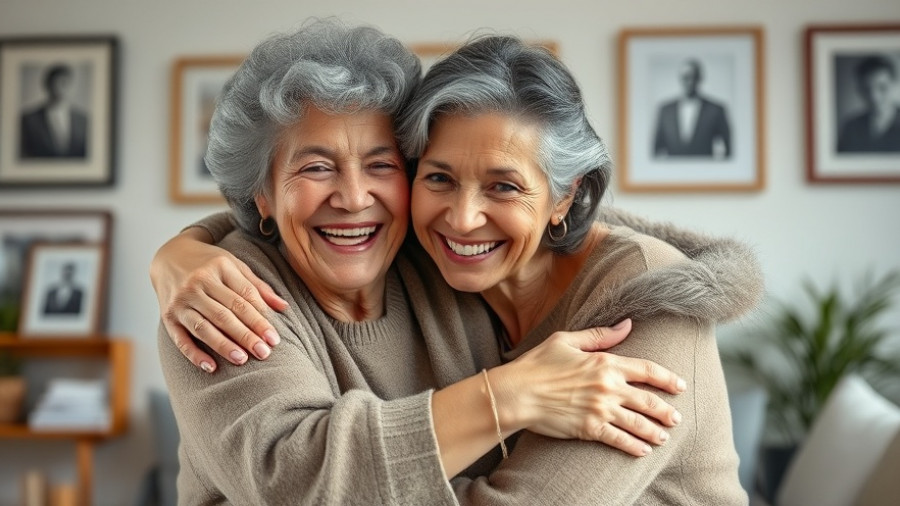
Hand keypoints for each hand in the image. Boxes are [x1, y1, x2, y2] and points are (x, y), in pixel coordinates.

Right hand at [150, 228, 288, 371]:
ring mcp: (181, 301)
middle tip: (264, 353)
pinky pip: (180, 338)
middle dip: (246, 335)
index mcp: (219, 268)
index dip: (260, 319)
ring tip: (242, 359)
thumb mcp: (234, 265)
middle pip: (226, 313)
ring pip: (204, 327)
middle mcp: (197, 283)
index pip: (243, 297)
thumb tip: (284, 307)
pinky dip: (195, 354)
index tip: (274, 338)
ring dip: (223, 345)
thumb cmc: (209, 264)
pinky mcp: (167, 316)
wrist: (169, 256)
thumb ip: (258, 286)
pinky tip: (211, 367)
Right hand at [492, 319, 685, 456]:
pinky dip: (634, 447)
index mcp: (605, 362)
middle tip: (675, 418)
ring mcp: (600, 410)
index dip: (667, 378)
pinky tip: (643, 451)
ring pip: (638, 423)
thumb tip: (627, 324)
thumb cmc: (538, 364)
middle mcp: (608, 387)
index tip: (680, 386)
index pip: (647, 370)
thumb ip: (600, 335)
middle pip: (649, 400)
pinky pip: (619, 440)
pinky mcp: (590, 429)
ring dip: (655, 432)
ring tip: (663, 437)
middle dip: (666, 411)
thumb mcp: (567, 340)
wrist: (517, 392)